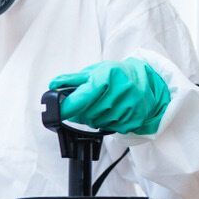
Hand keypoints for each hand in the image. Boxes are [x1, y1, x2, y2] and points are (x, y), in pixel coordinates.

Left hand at [49, 58, 170, 134]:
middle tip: (88, 103)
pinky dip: (107, 122)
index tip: (59, 111)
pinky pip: (111, 127)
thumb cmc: (116, 74)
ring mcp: (128, 106)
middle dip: (82, 112)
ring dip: (94, 117)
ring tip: (103, 104)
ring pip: (98, 122)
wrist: (146, 80)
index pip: (82, 97)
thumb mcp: (95, 71)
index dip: (67, 107)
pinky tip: (113, 111)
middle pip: (88, 113)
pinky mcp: (133, 119)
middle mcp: (120, 91)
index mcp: (107, 76)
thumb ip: (72, 80)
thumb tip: (53, 85)